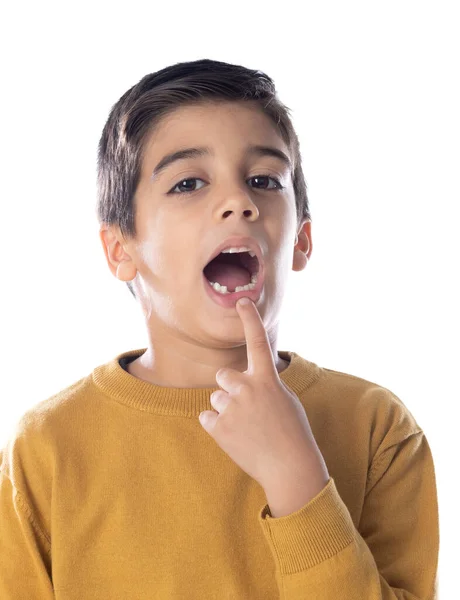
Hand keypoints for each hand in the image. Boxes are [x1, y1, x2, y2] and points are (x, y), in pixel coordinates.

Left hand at [199, 298, 328, 495]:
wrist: (290, 469)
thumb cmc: (292, 433)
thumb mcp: (286, 400)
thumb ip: (265, 384)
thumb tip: (247, 380)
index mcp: (267, 380)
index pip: (258, 341)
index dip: (250, 319)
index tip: (242, 301)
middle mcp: (247, 388)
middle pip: (223, 375)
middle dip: (230, 387)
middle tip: (246, 408)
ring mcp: (232, 408)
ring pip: (216, 397)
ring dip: (226, 409)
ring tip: (246, 428)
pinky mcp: (219, 428)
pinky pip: (207, 417)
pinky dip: (217, 426)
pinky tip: (235, 437)